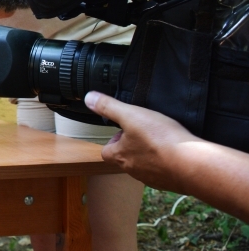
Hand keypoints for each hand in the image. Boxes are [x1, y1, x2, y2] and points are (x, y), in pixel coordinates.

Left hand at [84, 91, 198, 190]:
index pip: (107, 151)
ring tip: (162, 141)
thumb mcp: (131, 115)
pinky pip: (166, 172)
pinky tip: (177, 152)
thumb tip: (89, 98)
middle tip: (145, 133)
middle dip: (133, 146)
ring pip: (147, 166)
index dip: (113, 140)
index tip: (124, 130)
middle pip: (126, 159)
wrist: (193, 164)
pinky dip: (169, 163)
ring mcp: (154, 179)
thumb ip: (109, 107)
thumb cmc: (160, 140)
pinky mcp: (172, 182)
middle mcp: (134, 171)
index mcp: (121, 156)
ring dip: (151, 155)